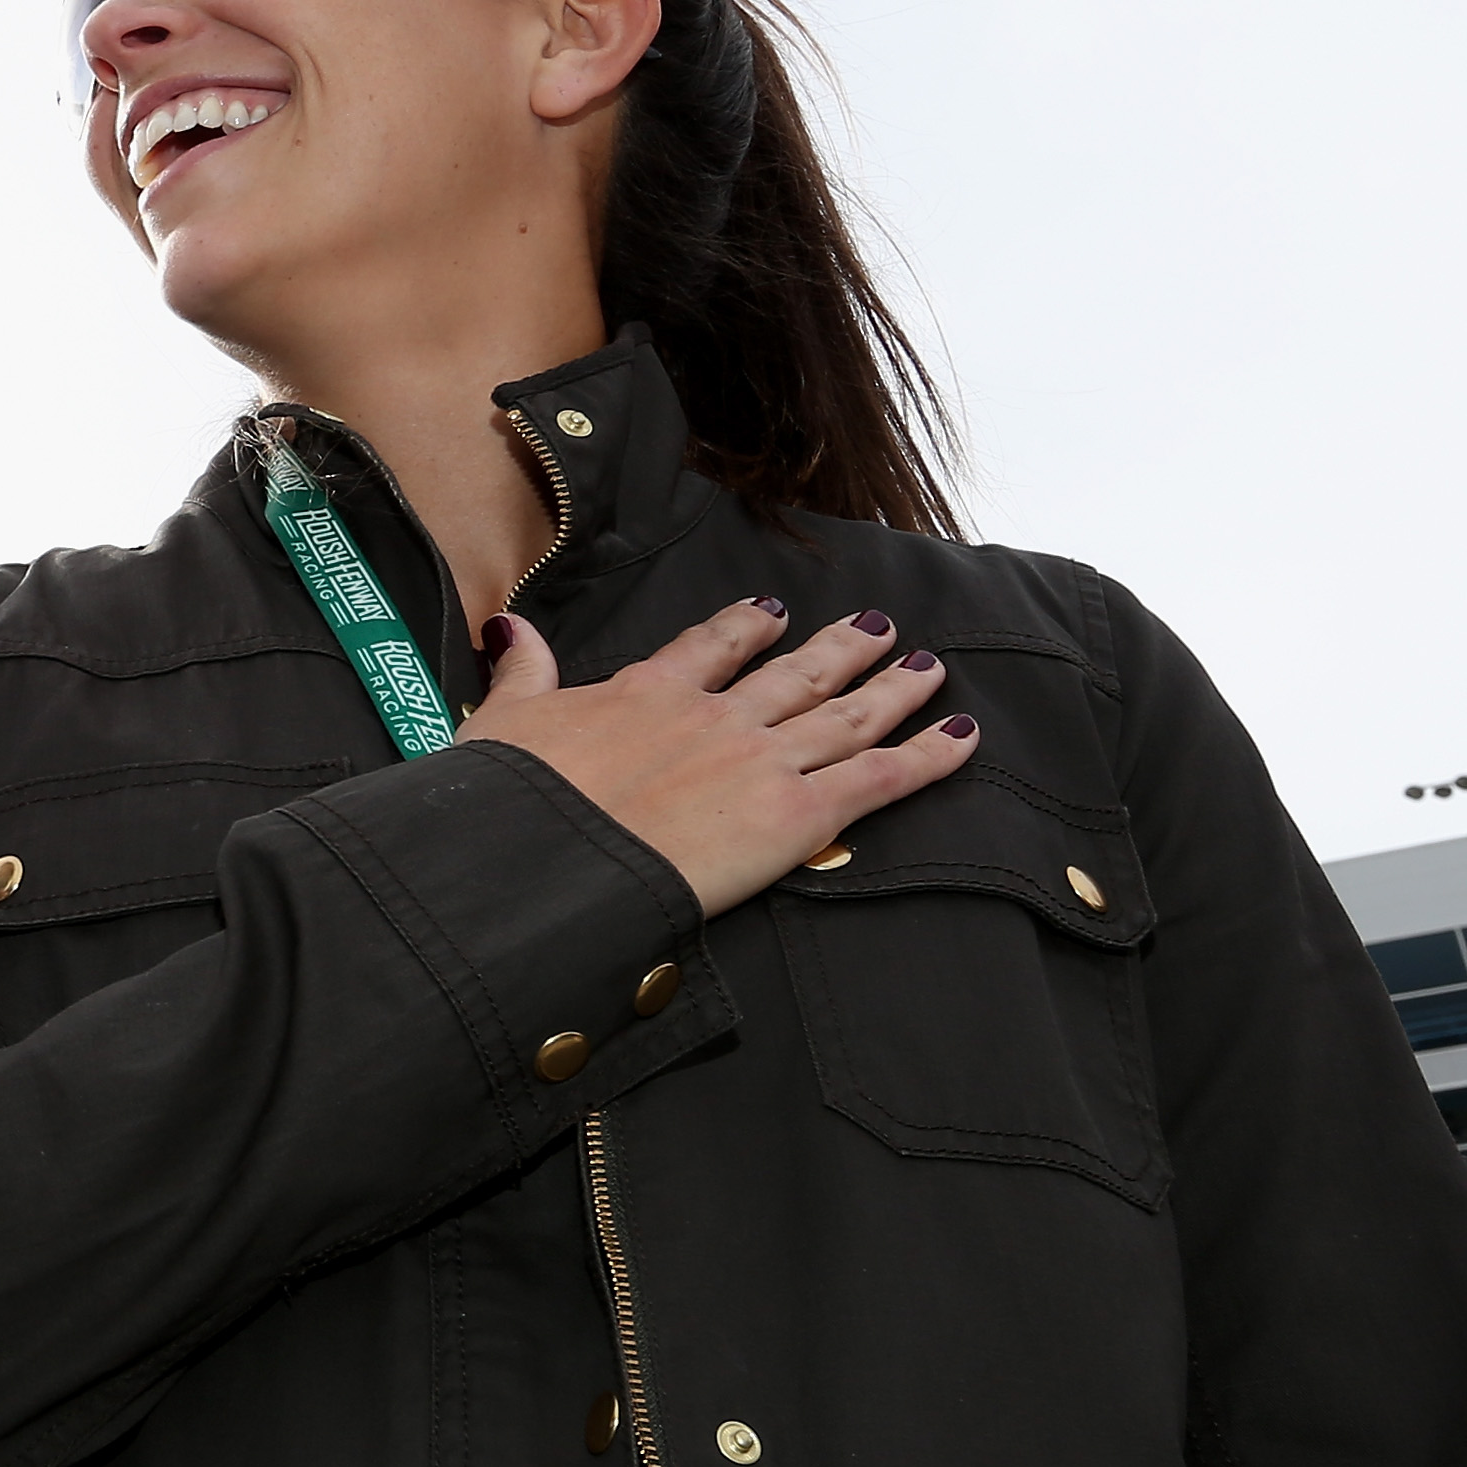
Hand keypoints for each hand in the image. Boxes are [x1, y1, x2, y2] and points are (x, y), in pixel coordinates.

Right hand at [466, 599, 975, 915]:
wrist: (546, 855)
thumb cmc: (514, 799)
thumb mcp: (503, 723)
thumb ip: (523, 675)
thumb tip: (511, 632)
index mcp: (645, 693)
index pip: (704, 650)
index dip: (740, 629)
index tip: (767, 611)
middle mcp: (715, 715)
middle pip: (794, 674)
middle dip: (841, 651)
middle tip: (878, 629)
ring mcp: (761, 758)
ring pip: (846, 715)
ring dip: (893, 689)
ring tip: (929, 668)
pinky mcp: (797, 811)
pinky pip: (879, 777)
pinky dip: (928, 756)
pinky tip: (963, 735)